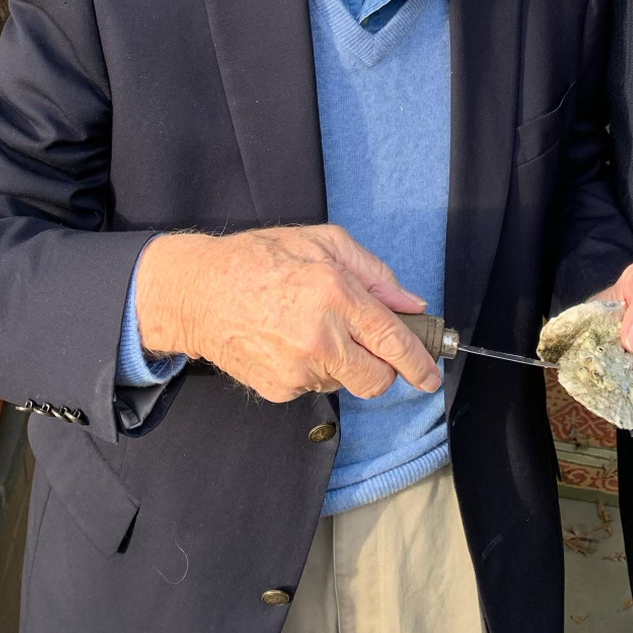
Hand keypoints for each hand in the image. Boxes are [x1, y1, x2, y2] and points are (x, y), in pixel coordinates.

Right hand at [136, 225, 441, 403]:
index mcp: (336, 295)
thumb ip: (374, 274)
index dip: (419, 363)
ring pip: (345, 381)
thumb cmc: (261, 258)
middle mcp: (320, 339)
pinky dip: (313, 367)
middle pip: (377, 380)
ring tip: (312, 327)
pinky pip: (313, 385)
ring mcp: (298, 370)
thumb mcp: (324, 242)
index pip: (392, 341)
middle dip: (383, 367)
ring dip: (343, 362)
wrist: (200, 291)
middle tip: (370, 344)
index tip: (432, 376)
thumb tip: (410, 303)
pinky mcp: (279, 390)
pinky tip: (289, 340)